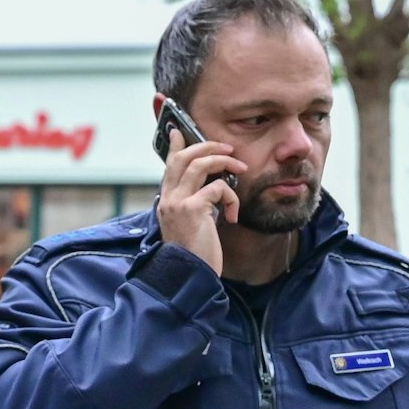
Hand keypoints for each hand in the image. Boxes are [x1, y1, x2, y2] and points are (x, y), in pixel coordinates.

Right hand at [157, 127, 243, 274]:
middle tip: (228, 149)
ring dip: (224, 162)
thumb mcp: (191, 227)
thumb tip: (211, 190)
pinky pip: (218, 188)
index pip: (169, 165)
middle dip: (209, 146)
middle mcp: (168, 199)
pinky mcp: (193, 209)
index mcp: (167, 202)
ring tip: (241, 169)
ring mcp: (178, 202)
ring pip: (200, 164)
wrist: (190, 278)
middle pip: (184, 157)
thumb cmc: (195, 257)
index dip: (175, 145)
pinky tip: (233, 215)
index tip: (179, 131)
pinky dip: (232, 197)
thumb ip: (195, 206)